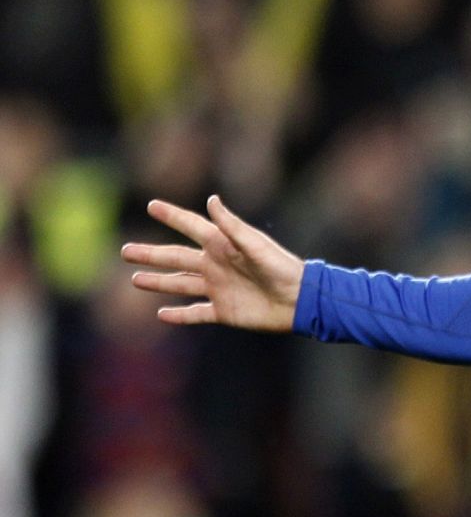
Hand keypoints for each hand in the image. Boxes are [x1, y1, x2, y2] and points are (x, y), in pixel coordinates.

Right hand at [120, 195, 304, 331]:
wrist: (299, 300)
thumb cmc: (280, 267)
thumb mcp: (255, 244)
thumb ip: (232, 225)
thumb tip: (211, 200)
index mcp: (222, 245)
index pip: (191, 226)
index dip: (172, 216)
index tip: (152, 205)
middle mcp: (216, 265)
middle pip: (175, 257)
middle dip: (151, 254)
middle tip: (126, 251)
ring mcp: (218, 288)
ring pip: (180, 284)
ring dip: (158, 282)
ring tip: (135, 279)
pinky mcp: (223, 311)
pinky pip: (195, 313)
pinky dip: (179, 315)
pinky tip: (162, 315)